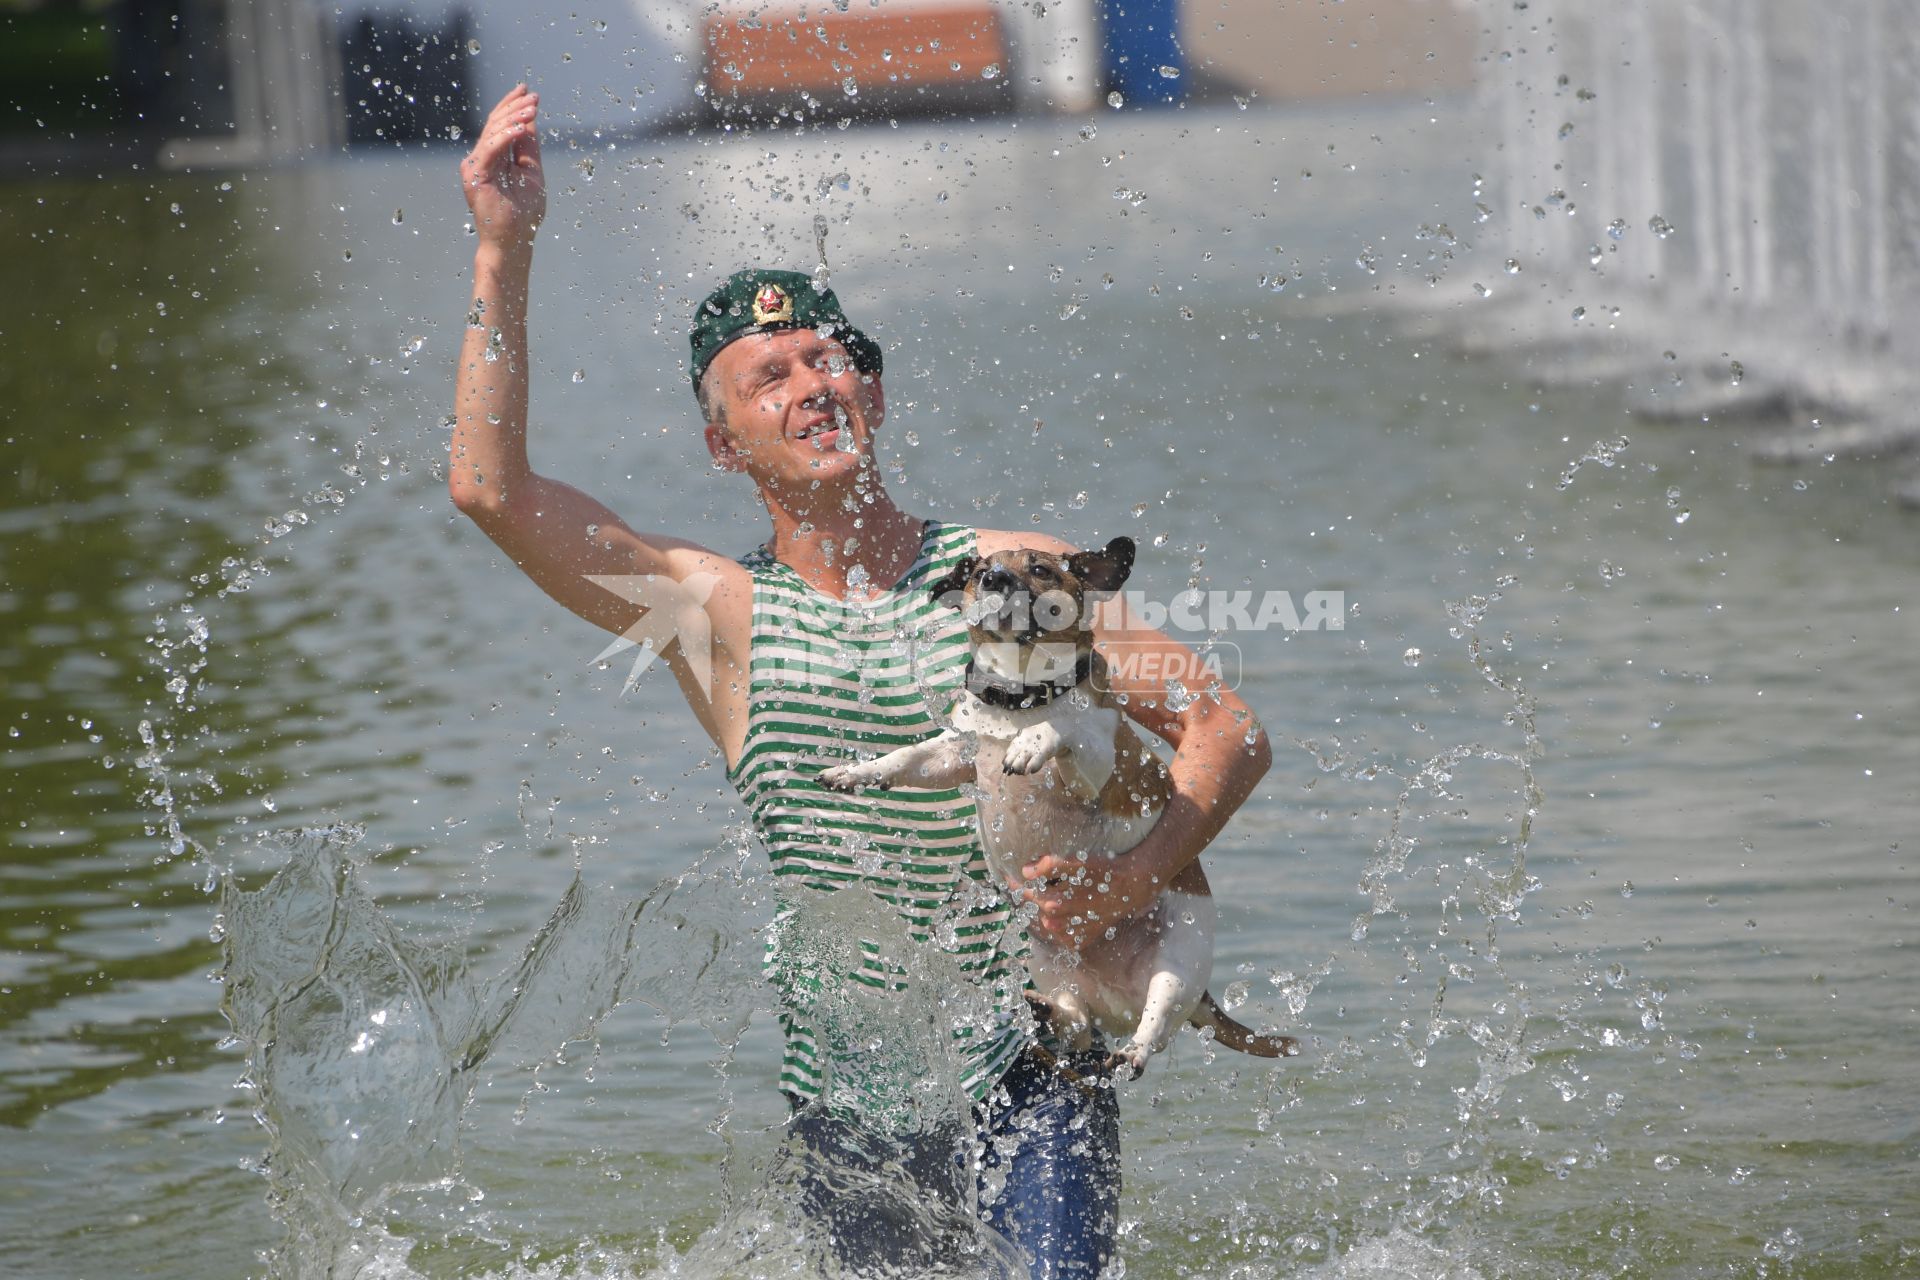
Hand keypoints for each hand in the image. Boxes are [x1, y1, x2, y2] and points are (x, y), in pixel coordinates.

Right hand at [459, 85, 545, 250]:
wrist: (514, 240)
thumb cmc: (524, 212)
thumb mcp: (531, 172)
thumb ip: (528, 146)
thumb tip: (529, 119)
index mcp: (494, 157)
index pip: (500, 125)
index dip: (512, 105)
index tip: (528, 91)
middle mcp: (481, 158)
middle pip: (495, 124)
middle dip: (515, 107)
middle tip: (533, 97)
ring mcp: (475, 166)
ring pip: (492, 133)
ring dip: (513, 118)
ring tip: (532, 109)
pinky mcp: (475, 176)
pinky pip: (490, 150)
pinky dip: (505, 137)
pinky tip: (521, 127)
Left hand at [1016, 851, 1160, 946]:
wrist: (1130, 888)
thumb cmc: (1102, 872)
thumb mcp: (1077, 862)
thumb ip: (1049, 865)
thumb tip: (1026, 871)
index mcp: (1054, 904)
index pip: (1025, 894)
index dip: (1016, 884)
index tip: (1010, 876)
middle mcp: (1059, 924)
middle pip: (1033, 909)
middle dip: (1030, 895)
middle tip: (1032, 883)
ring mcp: (1069, 936)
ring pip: (1043, 922)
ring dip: (1043, 910)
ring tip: (1054, 895)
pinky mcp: (1079, 942)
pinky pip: (1059, 935)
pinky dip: (1057, 924)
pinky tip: (1065, 912)